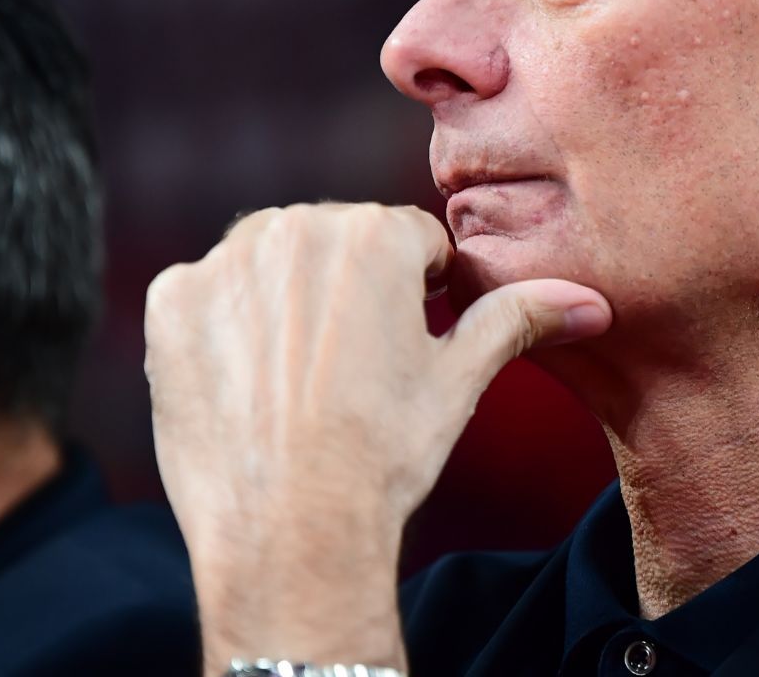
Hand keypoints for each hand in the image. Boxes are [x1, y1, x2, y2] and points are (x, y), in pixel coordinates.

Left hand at [144, 202, 610, 668]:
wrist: (291, 531)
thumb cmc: (384, 456)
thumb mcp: (459, 381)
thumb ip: (517, 319)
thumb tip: (587, 301)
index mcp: (375, 233)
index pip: (409, 242)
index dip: (418, 297)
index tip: (405, 348)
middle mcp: (295, 228)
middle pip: (336, 243)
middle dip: (348, 291)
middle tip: (354, 372)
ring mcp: (224, 262)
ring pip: (269, 262)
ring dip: (284, 301)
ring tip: (302, 380)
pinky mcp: (170, 300)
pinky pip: (205, 293)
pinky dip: (223, 329)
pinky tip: (247, 383)